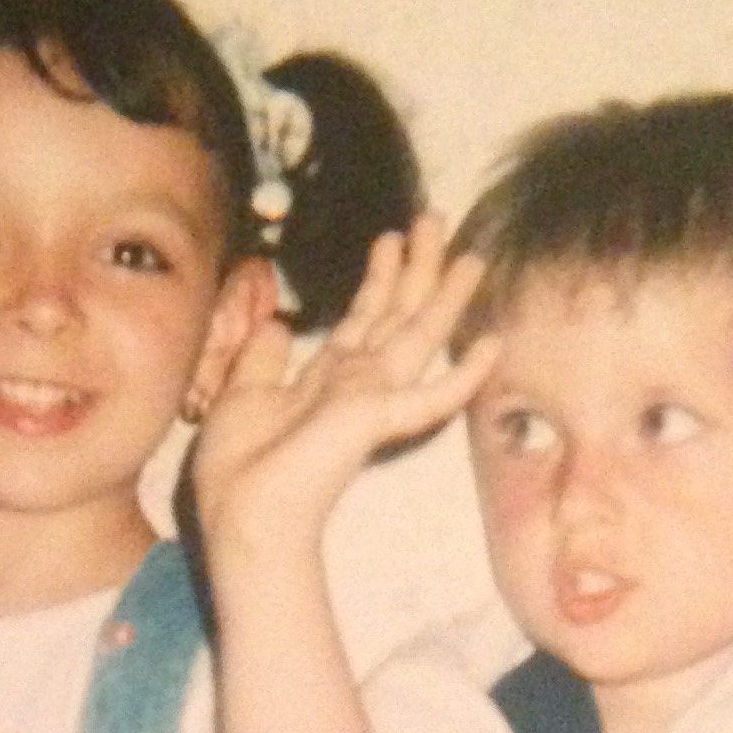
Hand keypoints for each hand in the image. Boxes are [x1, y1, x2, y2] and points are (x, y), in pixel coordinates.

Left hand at [191, 214, 492, 563]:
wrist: (243, 514)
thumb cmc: (240, 469)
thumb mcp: (242, 395)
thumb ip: (263, 358)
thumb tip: (277, 324)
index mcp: (327, 380)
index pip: (361, 319)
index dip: (377, 278)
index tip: (390, 238)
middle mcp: (357, 385)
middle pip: (397, 314)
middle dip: (417, 267)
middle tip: (434, 218)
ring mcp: (373, 401)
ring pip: (418, 335)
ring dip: (443, 294)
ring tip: (469, 254)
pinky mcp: (379, 419)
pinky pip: (432, 395)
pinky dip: (464, 374)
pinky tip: (492, 344)